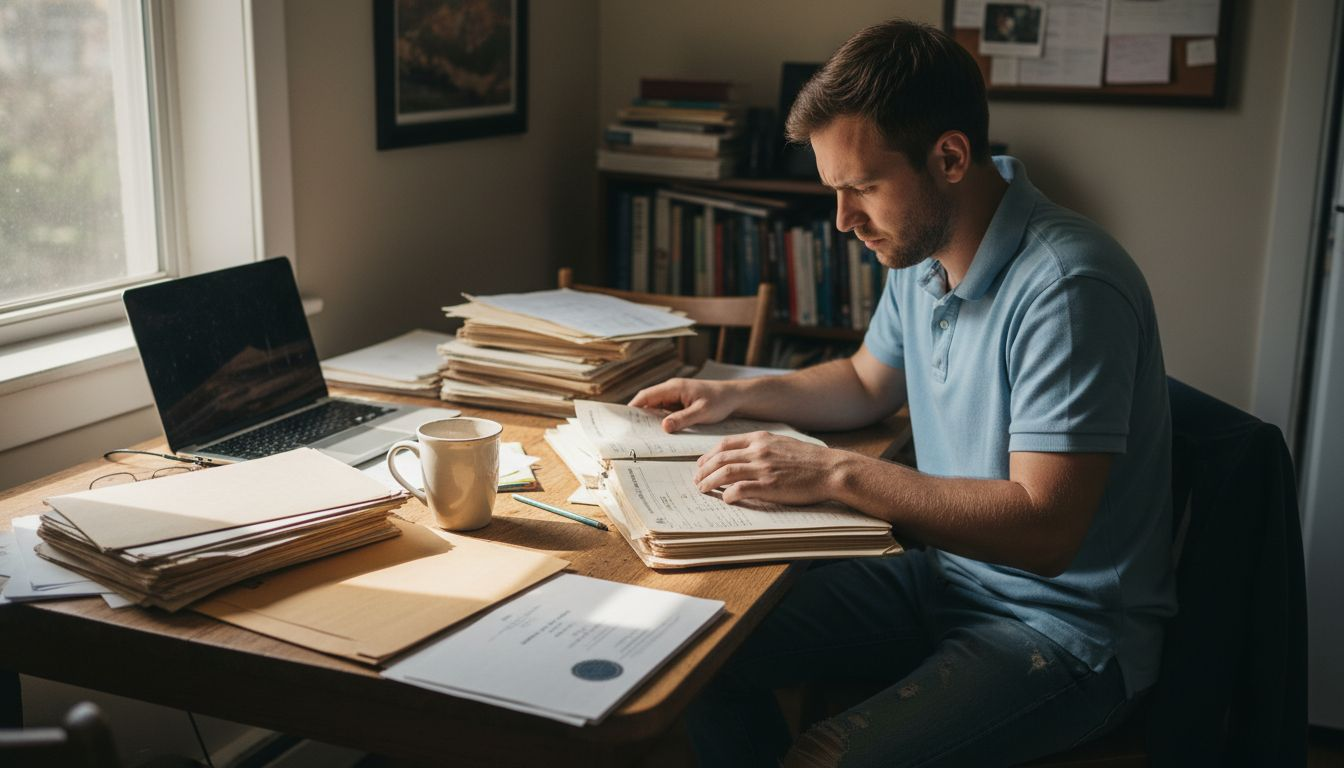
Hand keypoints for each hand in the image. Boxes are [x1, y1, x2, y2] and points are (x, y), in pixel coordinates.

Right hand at [629, 378, 742, 432]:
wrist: (734, 397)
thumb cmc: (720, 401)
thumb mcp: (702, 412)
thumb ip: (683, 419)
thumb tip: (664, 427)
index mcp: (674, 387)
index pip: (646, 395)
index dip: (633, 407)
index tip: (624, 420)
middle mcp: (672, 389)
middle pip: (648, 402)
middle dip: (639, 415)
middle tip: (630, 432)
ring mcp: (675, 396)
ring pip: (656, 407)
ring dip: (650, 420)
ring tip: (641, 436)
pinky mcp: (680, 403)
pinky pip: (665, 411)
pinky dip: (661, 421)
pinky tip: (659, 434)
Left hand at [694, 432, 843, 505]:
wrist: (830, 469)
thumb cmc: (809, 460)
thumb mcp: (783, 444)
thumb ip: (763, 447)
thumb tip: (745, 456)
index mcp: (761, 439)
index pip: (725, 444)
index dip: (709, 455)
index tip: (702, 464)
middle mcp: (758, 451)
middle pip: (720, 458)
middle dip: (704, 470)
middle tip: (697, 479)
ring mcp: (763, 468)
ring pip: (725, 473)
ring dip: (710, 482)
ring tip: (702, 489)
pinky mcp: (769, 485)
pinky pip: (740, 489)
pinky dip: (728, 494)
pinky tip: (725, 499)